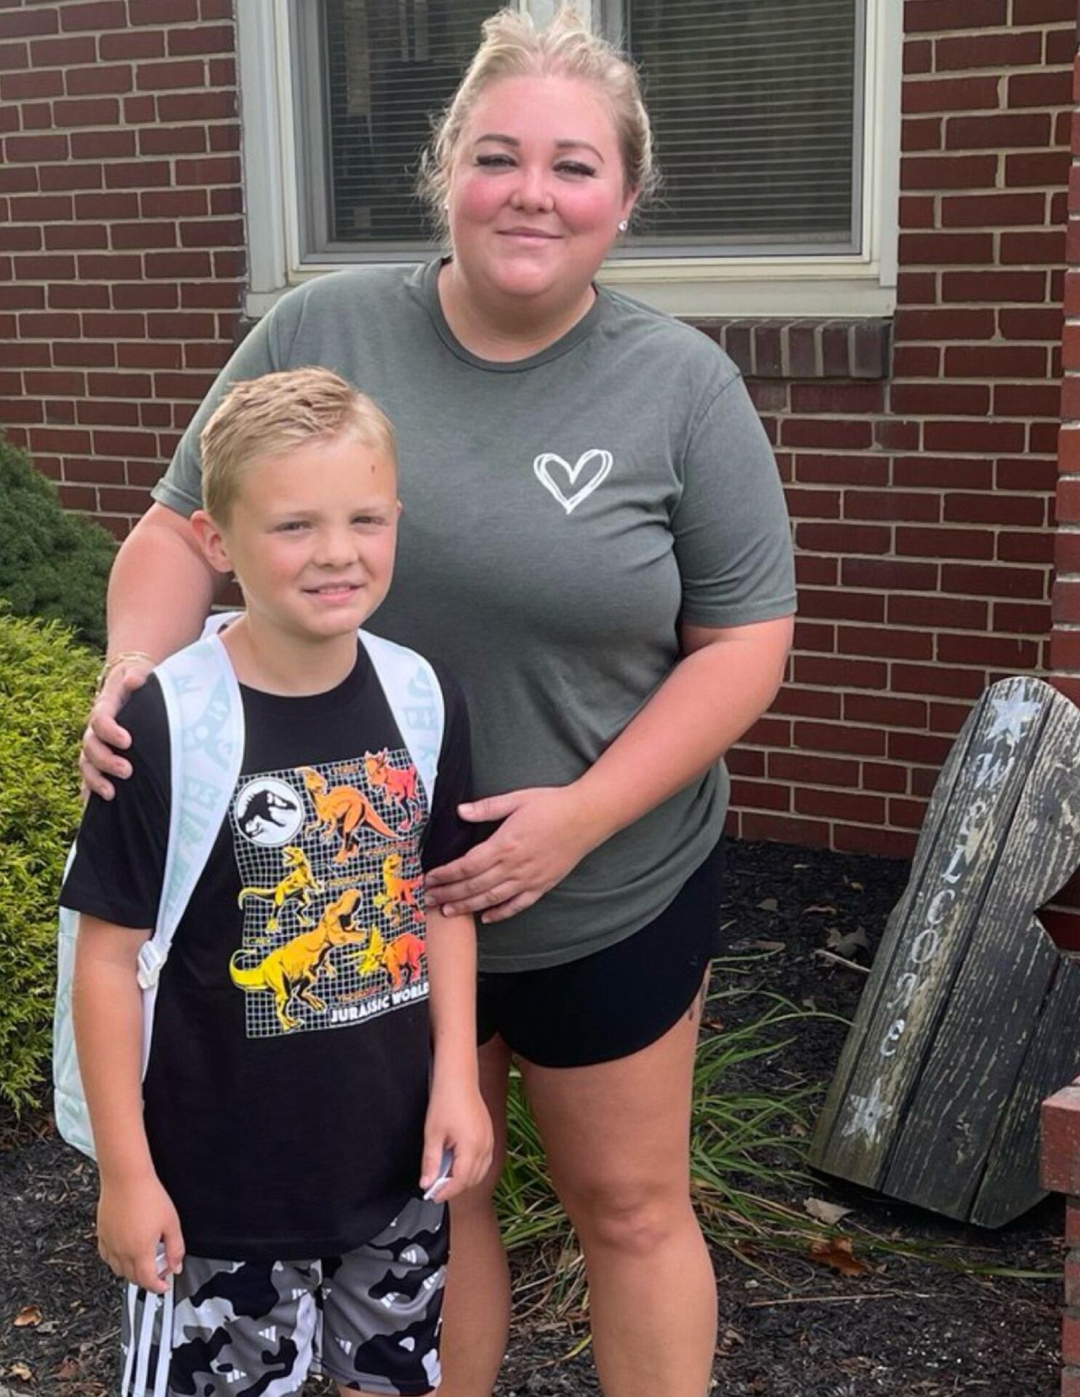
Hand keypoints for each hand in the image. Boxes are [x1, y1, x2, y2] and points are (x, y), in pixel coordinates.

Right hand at [80, 659, 153, 800]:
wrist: (131, 684)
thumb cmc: (139, 682)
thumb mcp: (140, 674)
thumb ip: (138, 677)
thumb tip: (135, 680)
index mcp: (105, 707)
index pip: (100, 720)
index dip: (110, 731)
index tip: (128, 741)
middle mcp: (96, 729)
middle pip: (90, 747)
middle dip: (106, 761)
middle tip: (127, 771)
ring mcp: (96, 746)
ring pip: (86, 765)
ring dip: (95, 780)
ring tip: (111, 794)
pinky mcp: (100, 760)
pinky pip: (89, 778)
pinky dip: (89, 792)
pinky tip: (93, 807)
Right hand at [97, 1172, 184, 1293]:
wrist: (126, 1178)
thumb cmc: (148, 1195)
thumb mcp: (171, 1223)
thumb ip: (176, 1248)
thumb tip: (176, 1265)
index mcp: (140, 1251)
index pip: (148, 1281)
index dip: (158, 1287)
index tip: (163, 1286)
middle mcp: (122, 1251)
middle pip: (133, 1278)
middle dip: (147, 1279)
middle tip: (158, 1269)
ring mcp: (110, 1243)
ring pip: (118, 1270)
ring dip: (131, 1272)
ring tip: (144, 1259)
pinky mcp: (102, 1234)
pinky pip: (107, 1256)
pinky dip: (116, 1261)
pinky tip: (125, 1252)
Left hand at [420, 1080, 493, 1202]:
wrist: (459, 1079)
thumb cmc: (446, 1101)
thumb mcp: (432, 1134)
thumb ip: (430, 1161)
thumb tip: (426, 1183)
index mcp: (471, 1146)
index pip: (461, 1180)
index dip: (446, 1192)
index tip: (433, 1196)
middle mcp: (485, 1146)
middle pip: (472, 1179)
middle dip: (455, 1187)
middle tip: (436, 1188)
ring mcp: (490, 1141)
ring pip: (481, 1172)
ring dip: (465, 1179)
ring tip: (446, 1177)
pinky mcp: (489, 1135)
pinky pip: (485, 1161)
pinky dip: (473, 1168)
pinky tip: (458, 1164)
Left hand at [425, 786, 604, 923]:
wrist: (588, 816)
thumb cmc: (552, 805)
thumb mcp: (517, 799)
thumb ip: (487, 808)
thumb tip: (460, 811)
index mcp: (505, 844)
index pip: (466, 865)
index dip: (445, 874)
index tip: (429, 879)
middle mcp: (515, 866)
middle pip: (474, 886)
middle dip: (448, 894)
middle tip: (428, 900)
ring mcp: (529, 879)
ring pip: (491, 899)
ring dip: (467, 907)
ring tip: (448, 912)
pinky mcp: (542, 885)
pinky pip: (517, 905)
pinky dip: (500, 914)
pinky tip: (486, 918)